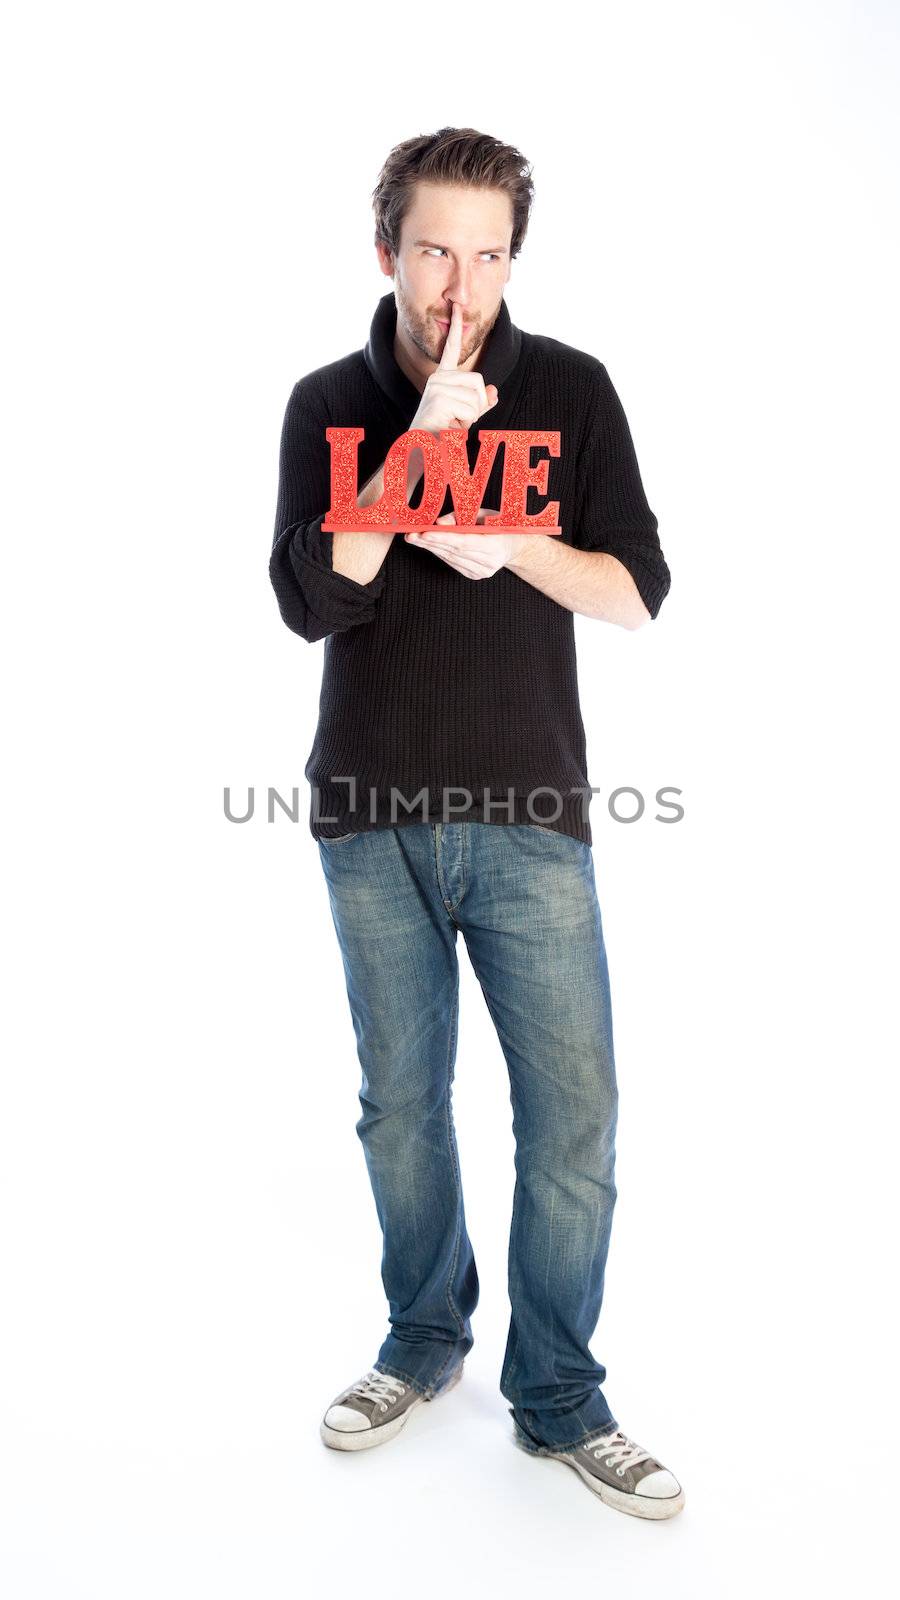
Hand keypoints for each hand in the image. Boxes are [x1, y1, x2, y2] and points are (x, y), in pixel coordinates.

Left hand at [404, 507, 532, 579]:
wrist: (515, 546)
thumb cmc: (499, 525)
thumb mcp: (485, 514)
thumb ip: (462, 517)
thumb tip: (439, 522)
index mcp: (495, 545)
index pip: (463, 542)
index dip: (442, 538)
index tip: (423, 533)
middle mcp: (488, 562)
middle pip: (453, 551)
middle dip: (429, 543)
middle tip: (410, 535)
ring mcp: (481, 572)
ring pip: (450, 558)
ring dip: (430, 548)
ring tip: (414, 539)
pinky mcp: (474, 575)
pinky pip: (452, 562)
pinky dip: (440, 553)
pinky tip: (428, 545)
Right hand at [410, 300, 498, 434]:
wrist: (420, 451)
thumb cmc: (441, 434)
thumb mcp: (465, 417)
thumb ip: (480, 403)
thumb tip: (493, 391)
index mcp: (441, 378)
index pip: (451, 350)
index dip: (456, 329)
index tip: (457, 307)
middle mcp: (437, 378)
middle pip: (478, 382)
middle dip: (477, 406)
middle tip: (458, 420)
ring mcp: (436, 387)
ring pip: (476, 398)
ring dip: (470, 418)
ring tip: (452, 424)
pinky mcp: (439, 399)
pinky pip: (470, 409)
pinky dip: (465, 423)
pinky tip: (449, 426)